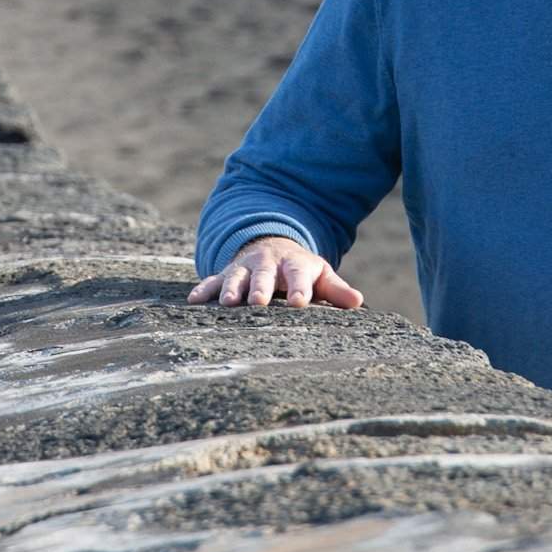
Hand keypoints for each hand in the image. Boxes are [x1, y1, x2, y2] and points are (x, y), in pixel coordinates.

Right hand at [186, 237, 363, 309]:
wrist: (271, 247)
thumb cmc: (300, 271)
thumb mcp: (320, 276)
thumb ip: (336, 290)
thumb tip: (358, 302)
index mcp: (294, 265)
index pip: (299, 275)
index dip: (299, 288)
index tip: (299, 302)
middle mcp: (267, 264)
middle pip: (264, 275)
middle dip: (260, 288)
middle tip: (257, 302)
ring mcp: (244, 268)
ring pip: (236, 277)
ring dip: (230, 289)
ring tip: (226, 303)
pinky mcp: (225, 274)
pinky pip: (212, 281)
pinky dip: (203, 290)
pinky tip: (193, 301)